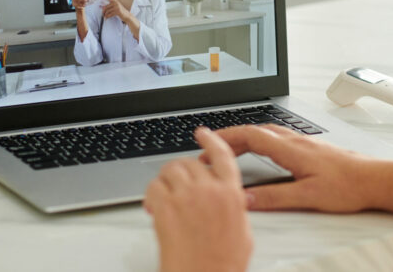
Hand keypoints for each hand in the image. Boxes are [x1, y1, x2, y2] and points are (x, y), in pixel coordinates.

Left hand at [101, 0, 133, 24]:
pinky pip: (110, 14)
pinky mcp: (117, 12)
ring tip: (104, 17)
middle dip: (103, 11)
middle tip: (102, 14)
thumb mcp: (116, 7)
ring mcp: (117, 7)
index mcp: (115, 1)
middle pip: (106, 7)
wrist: (127, 15)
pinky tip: (106, 18)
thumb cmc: (121, 11)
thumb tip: (101, 7)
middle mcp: (116, 3)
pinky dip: (107, 17)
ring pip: (107, 11)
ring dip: (105, 15)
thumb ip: (109, 6)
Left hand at [144, 127, 252, 271]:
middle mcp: (208, 191)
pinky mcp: (164, 208)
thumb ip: (235, 208)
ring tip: (165, 198)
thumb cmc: (221, 265)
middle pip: (190, 163)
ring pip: (169, 170)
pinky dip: (151, 195)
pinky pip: (153, 187)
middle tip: (176, 186)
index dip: (211, 141)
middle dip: (181, 172)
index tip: (203, 133)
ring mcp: (185, 197)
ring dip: (165, 181)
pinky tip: (154, 208)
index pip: (222, 156)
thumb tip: (228, 199)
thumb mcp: (242, 233)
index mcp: (231, 195)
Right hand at [204, 124, 376, 212]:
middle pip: (255, 130)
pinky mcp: (312, 148)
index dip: (225, 136)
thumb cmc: (349, 186)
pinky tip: (264, 150)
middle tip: (212, 147)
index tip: (207, 139)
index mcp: (291, 150)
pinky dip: (261, 140)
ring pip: (267, 132)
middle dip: (230, 137)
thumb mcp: (308, 197)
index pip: (250, 136)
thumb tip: (246, 199)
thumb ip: (274, 197)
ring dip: (245, 137)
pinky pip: (278, 137)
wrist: (377, 180)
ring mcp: (304, 143)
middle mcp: (296, 141)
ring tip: (232, 148)